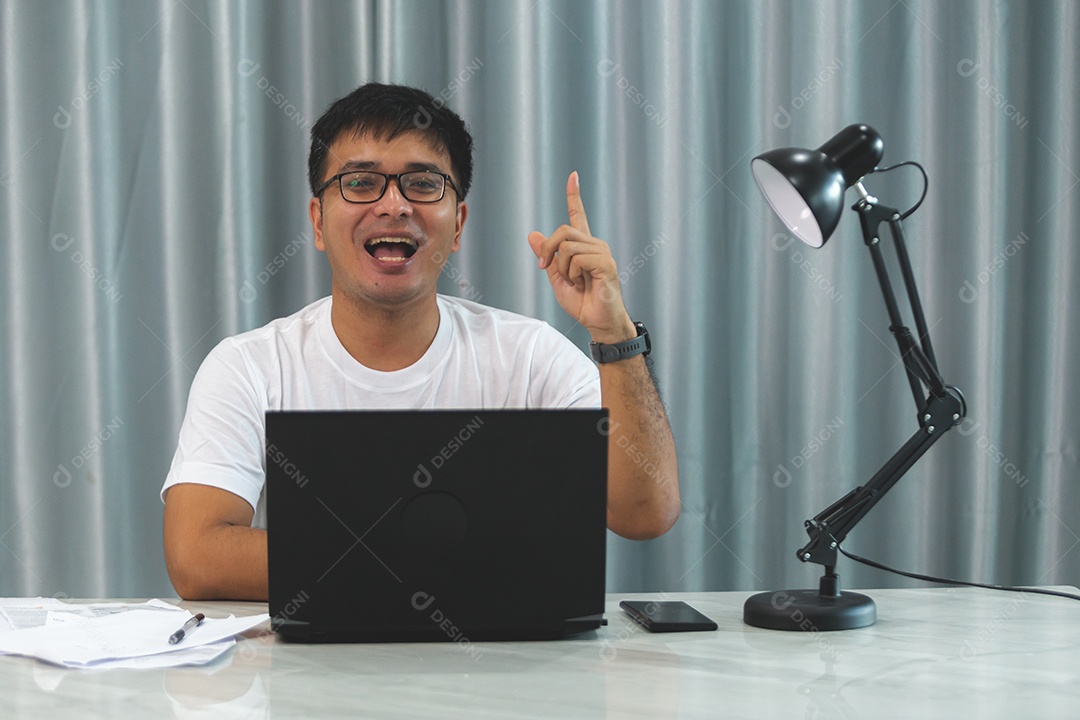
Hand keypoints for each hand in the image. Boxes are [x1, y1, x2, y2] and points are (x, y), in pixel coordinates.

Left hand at [527, 172, 635, 343]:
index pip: (578, 216)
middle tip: (543, 267)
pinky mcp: (606, 263)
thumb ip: (547, 256)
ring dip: (562, 268)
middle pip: (563, 231)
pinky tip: (583, 283)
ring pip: (568, 246)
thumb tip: (532, 234)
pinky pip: (577, 258)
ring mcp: (602, 253)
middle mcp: (595, 245)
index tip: (573, 176)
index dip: (574, 196)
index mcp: (584, 247)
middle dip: (547, 249)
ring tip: (574, 282)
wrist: (597, 321)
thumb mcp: (557, 278)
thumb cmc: (582, 302)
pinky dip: (572, 274)